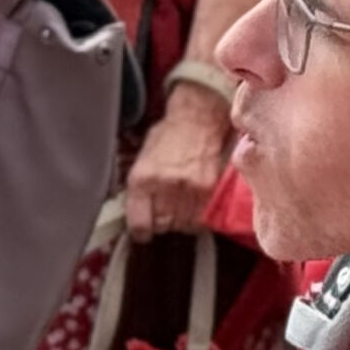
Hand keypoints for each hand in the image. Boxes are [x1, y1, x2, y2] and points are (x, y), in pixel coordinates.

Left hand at [123, 92, 230, 239]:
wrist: (198, 117)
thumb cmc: (168, 135)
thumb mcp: (143, 159)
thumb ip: (140, 187)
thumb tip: (139, 213)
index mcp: (142, 179)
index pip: (140, 224)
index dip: (142, 232)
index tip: (145, 232)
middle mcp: (165, 185)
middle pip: (164, 226)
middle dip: (163, 224)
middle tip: (165, 215)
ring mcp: (189, 186)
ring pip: (184, 224)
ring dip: (182, 221)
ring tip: (182, 209)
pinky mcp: (209, 186)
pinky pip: (203, 216)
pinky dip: (199, 217)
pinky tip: (196, 207)